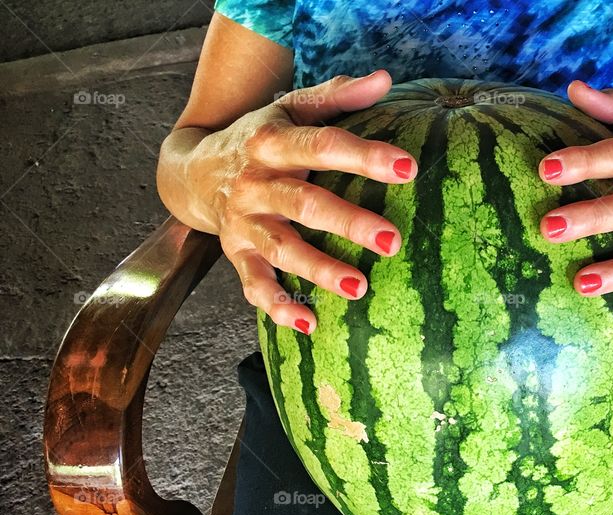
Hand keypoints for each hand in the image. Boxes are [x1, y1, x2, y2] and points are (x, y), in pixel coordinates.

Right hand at [172, 70, 416, 332]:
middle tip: (392, 241)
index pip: (322, 146)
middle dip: (348, 223)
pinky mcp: (236, 254)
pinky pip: (255, 285)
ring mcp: (244, 223)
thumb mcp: (291, 110)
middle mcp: (256, 184)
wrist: (194, 171)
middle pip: (305, 204)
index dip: (363, 156)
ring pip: (283, 249)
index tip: (406, 168)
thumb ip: (336, 96)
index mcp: (273, 143)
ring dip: (319, 271)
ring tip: (359, 288)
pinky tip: (309, 324)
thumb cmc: (260, 138)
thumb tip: (386, 80)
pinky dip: (278, 306)